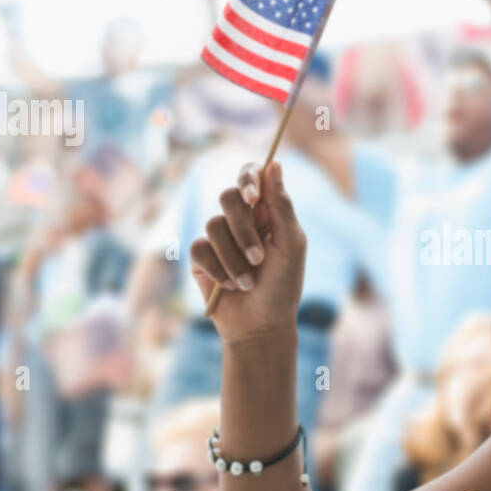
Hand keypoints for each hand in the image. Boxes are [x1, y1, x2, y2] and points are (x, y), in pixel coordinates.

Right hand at [188, 160, 305, 344]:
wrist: (261, 325)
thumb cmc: (283, 286)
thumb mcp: (291, 246)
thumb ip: (282, 206)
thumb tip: (275, 164)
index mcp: (266, 211)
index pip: (252, 176)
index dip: (248, 177)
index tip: (254, 196)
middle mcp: (241, 219)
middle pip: (228, 197)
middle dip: (244, 230)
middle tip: (260, 258)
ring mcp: (219, 237)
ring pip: (213, 225)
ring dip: (234, 258)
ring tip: (249, 282)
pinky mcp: (201, 257)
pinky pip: (200, 248)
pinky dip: (218, 269)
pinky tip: (231, 286)